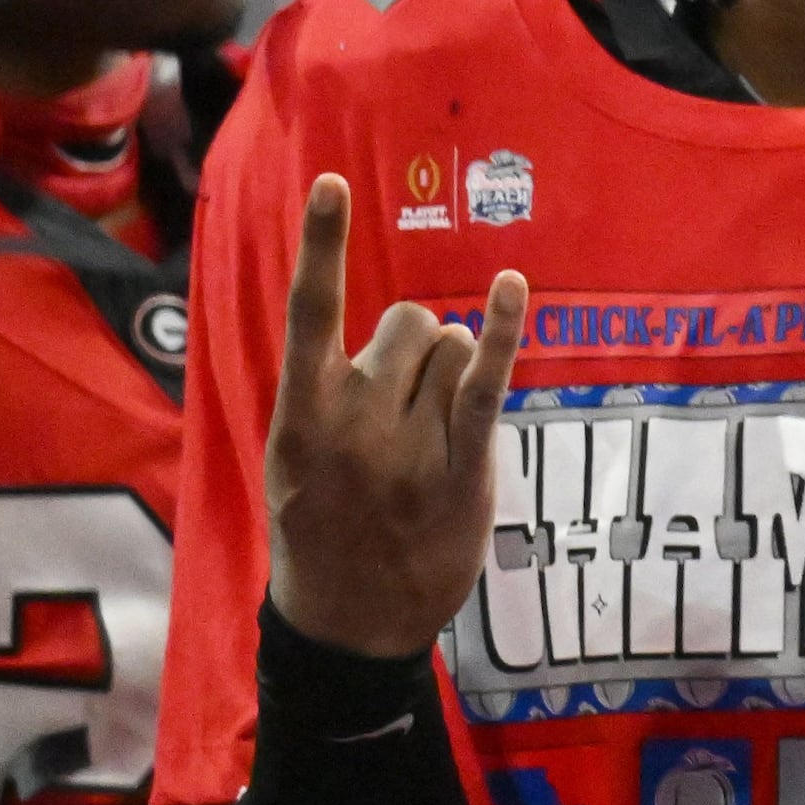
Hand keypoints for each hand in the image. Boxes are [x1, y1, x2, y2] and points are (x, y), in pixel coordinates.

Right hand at [264, 176, 524, 657]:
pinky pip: (486, 384)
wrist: (349, 622)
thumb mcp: (294, 460)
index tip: (331, 183)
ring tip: (427, 434)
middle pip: (407, 325)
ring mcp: (408, 446)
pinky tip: (510, 288)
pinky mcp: (462, 468)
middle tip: (403, 413)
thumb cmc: (323, 528)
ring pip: (448, 350)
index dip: (321, 244)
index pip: (310, 312)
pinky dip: (502, 331)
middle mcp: (353, 420)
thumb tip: (397, 331)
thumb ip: (328, 393)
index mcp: (299, 413)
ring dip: (449, 370)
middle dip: (415, 348)